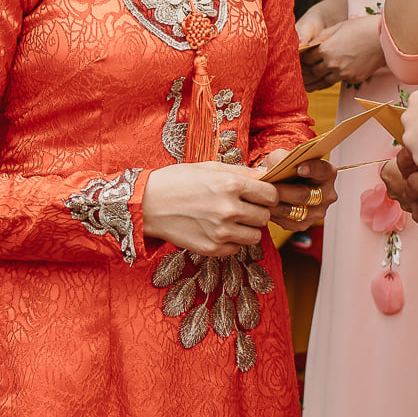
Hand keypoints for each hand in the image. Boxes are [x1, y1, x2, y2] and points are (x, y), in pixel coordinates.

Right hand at [140, 161, 278, 255]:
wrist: (147, 204)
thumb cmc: (177, 181)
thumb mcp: (209, 168)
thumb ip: (241, 172)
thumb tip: (267, 175)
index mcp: (230, 184)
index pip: (270, 195)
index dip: (267, 195)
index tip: (260, 196)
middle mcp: (228, 209)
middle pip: (264, 217)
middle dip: (257, 211)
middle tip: (243, 207)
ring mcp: (220, 231)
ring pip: (255, 236)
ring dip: (247, 228)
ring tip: (230, 220)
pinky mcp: (212, 248)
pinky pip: (237, 248)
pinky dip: (232, 241)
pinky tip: (217, 230)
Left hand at [256, 151, 332, 229]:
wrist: (280, 184)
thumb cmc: (283, 168)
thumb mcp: (281, 157)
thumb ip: (281, 158)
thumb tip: (276, 165)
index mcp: (326, 173)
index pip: (323, 170)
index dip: (312, 169)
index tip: (299, 168)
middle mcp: (326, 194)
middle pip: (305, 194)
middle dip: (283, 191)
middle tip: (266, 188)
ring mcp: (318, 211)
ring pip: (295, 211)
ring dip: (276, 205)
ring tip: (261, 199)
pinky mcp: (304, 224)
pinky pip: (289, 222)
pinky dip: (275, 215)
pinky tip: (264, 208)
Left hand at [300, 15, 386, 88]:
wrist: (385, 38)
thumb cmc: (361, 27)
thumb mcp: (338, 27)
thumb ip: (321, 37)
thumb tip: (308, 45)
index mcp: (325, 49)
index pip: (307, 58)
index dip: (305, 58)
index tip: (305, 58)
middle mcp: (332, 64)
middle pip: (315, 71)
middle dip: (313, 68)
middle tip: (311, 67)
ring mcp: (343, 73)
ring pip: (326, 80)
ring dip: (323, 76)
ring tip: (321, 74)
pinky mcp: (354, 79)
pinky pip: (340, 81)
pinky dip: (338, 77)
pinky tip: (338, 72)